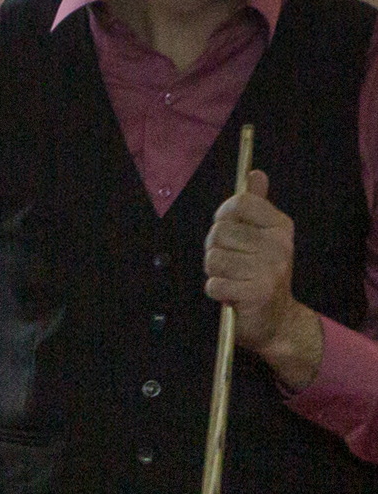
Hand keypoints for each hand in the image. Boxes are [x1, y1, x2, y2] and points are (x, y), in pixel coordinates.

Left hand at [206, 172, 321, 387]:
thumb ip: (257, 204)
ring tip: (232, 278)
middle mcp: (279, 245)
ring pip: (213, 258)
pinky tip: (231, 294)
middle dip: (215, 248)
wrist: (276, 320)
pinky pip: (214, 284)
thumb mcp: (263, 236)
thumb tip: (255, 173)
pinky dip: (215, 290)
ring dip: (214, 272)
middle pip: (219, 232)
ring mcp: (270, 269)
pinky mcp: (257, 293)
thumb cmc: (260, 273)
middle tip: (230, 262)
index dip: (223, 216)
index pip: (238, 203)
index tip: (228, 230)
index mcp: (280, 226)